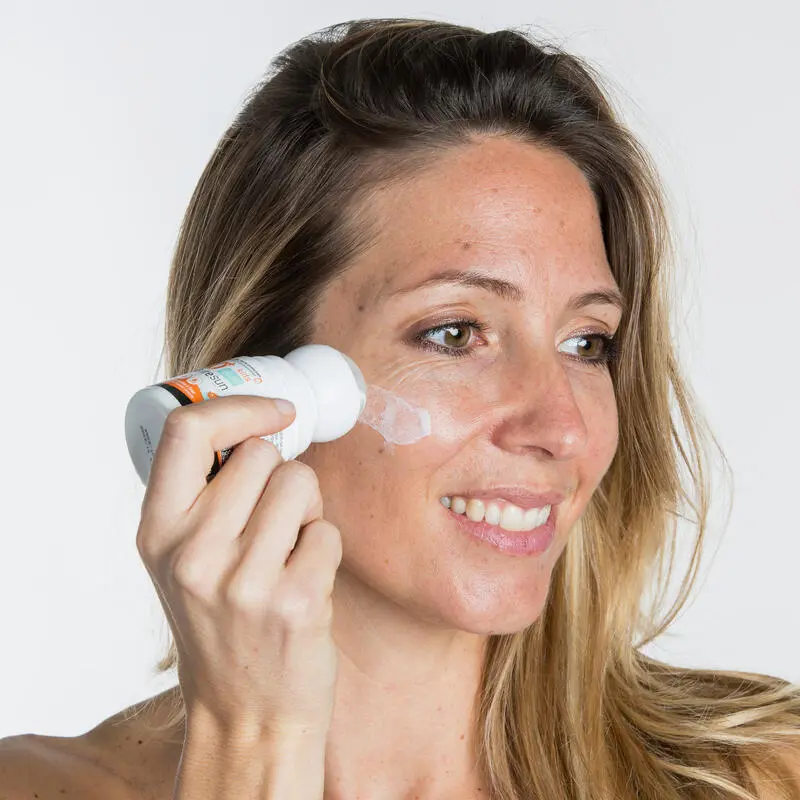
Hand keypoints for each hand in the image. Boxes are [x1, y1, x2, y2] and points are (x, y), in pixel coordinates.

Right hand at [135, 395, 341, 736]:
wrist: (244, 713)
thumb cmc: (219, 623)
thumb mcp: (180, 559)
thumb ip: (201, 495)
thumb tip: (256, 422)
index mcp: (157, 532)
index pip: (187, 430)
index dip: (239, 406)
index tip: (276, 411)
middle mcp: (192, 553)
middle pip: (264, 453)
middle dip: (282, 475)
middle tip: (274, 520)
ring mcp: (243, 581)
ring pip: (302, 482)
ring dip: (307, 509)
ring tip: (288, 550)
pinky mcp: (295, 601)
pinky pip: (329, 530)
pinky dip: (324, 548)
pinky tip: (303, 583)